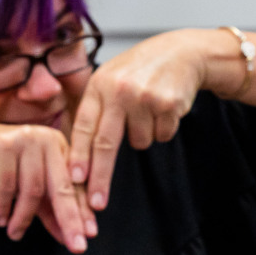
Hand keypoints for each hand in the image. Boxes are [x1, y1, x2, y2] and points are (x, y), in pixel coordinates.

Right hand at [0, 121, 95, 252]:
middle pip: (62, 186)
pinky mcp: (1, 145)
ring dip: (23, 218)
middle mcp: (45, 138)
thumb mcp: (30, 190)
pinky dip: (3, 207)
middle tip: (76, 247)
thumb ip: (51, 211)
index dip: (82, 211)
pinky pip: (7, 185)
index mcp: (59, 146)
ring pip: (32, 189)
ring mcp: (23, 139)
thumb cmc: (1, 169)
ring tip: (14, 233)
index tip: (89, 236)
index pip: (75, 185)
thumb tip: (69, 238)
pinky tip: (0, 219)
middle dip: (69, 219)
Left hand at [67, 30, 225, 211]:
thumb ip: (94, 108)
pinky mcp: (168, 105)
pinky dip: (162, 129)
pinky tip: (163, 109)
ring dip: (143, 135)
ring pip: (139, 143)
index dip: (78, 155)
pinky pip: (161, 136)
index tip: (74, 179)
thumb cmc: (140, 70)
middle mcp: (119, 90)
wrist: (181, 52)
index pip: (84, 126)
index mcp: (99, 85)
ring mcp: (144, 97)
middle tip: (96, 202)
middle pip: (105, 144)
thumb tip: (76, 151)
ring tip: (147, 111)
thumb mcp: (110, 79)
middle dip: (100, 177)